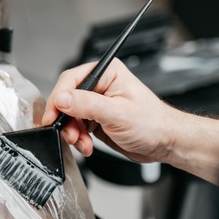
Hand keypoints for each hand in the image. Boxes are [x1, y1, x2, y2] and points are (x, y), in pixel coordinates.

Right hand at [42, 58, 182, 162]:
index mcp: (107, 73)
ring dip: (73, 132)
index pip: (71, 80)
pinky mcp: (96, 119)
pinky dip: (79, 138)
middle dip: (66, 120)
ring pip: (70, 116)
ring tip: (83, 143)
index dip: (58, 99)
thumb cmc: (153, 123)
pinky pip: (77, 127)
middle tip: (70, 134)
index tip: (52, 116)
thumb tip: (62, 99)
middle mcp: (100, 86)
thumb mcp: (117, 114)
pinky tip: (88, 145)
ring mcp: (97, 103)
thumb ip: (87, 105)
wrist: (165, 143)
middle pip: (67, 99)